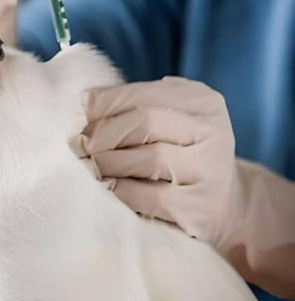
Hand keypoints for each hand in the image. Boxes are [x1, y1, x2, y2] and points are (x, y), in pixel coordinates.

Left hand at [83, 76, 294, 297]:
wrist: (223, 206)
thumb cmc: (179, 156)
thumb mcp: (167, 121)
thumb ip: (134, 107)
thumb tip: (83, 104)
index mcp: (201, 100)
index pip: (141, 93)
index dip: (102, 104)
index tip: (78, 117)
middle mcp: (214, 130)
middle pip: (145, 121)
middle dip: (103, 134)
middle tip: (79, 146)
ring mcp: (213, 169)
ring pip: (150, 158)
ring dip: (109, 163)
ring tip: (92, 167)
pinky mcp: (203, 206)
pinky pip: (153, 196)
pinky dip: (123, 191)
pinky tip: (109, 189)